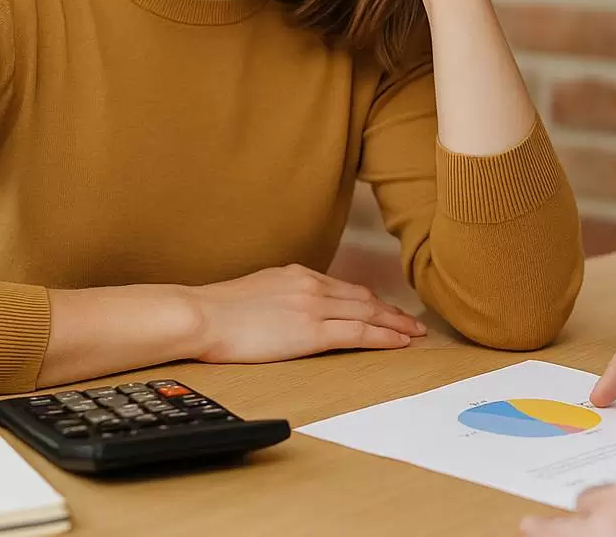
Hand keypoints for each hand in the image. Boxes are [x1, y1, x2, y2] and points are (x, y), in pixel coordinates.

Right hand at [185, 264, 426, 362]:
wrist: (201, 315)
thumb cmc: (216, 311)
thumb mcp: (255, 291)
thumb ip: (279, 296)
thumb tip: (285, 310)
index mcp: (296, 274)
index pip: (343, 287)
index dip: (369, 300)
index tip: (385, 308)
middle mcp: (311, 284)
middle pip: (363, 298)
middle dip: (391, 311)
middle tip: (412, 322)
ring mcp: (313, 306)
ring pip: (367, 313)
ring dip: (395, 324)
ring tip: (414, 334)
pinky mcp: (311, 331)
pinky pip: (358, 333)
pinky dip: (383, 337)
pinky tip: (398, 342)